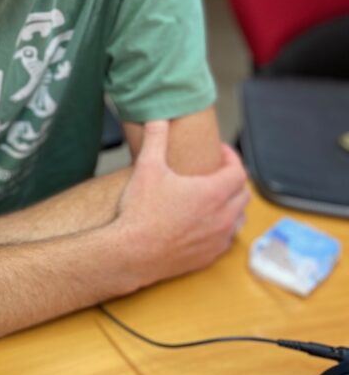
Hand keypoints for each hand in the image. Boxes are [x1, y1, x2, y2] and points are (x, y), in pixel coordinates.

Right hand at [116, 120, 249, 289]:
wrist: (131, 253)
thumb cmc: (140, 212)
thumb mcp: (147, 167)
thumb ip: (156, 138)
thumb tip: (157, 117)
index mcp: (213, 193)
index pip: (239, 171)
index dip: (232, 157)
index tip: (220, 152)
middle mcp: (222, 217)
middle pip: (243, 194)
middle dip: (234, 180)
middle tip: (217, 172)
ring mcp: (217, 239)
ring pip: (239, 218)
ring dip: (232, 205)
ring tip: (215, 197)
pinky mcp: (208, 257)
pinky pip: (227, 240)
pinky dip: (223, 228)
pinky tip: (206, 224)